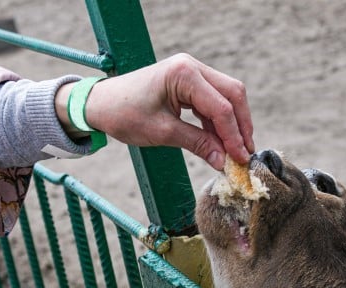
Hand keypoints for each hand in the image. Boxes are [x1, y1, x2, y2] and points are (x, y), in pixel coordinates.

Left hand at [56, 53, 254, 169]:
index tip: (240, 159)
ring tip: (236, 151)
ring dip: (233, 124)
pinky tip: (221, 142)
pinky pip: (213, 101)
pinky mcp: (189, 82)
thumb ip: (198, 144)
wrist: (100, 104)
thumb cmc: (124, 114)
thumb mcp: (162, 133)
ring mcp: (192, 72)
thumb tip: (224, 161)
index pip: (221, 107)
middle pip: (232, 94)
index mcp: (184, 73)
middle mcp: (192, 66)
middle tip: (245, 154)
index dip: (234, 135)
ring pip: (227, 96)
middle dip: (241, 125)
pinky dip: (219, 121)